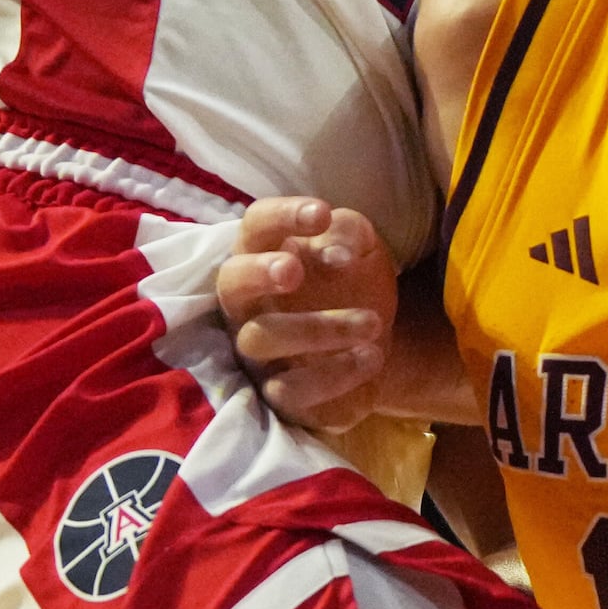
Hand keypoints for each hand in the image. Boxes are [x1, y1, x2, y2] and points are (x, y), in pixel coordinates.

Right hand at [215, 199, 391, 432]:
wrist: (377, 342)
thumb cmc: (353, 282)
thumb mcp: (360, 248)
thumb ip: (348, 235)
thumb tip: (335, 252)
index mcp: (263, 254)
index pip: (255, 226)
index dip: (281, 217)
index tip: (322, 215)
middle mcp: (248, 303)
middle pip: (230, 283)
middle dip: (258, 273)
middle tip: (293, 270)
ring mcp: (257, 352)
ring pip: (262, 339)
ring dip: (318, 328)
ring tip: (372, 323)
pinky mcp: (279, 394)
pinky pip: (290, 390)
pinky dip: (334, 374)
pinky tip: (371, 356)